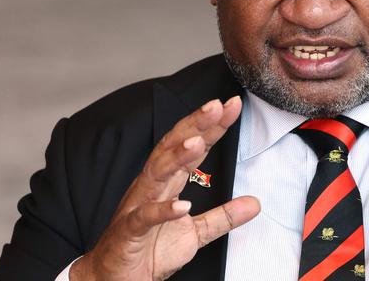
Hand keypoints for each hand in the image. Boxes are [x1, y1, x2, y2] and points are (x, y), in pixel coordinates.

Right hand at [70, 96, 259, 280]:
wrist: (113, 280)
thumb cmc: (148, 250)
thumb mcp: (196, 232)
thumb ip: (224, 215)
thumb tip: (255, 203)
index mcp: (167, 183)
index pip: (191, 147)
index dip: (211, 126)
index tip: (232, 106)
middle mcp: (151, 187)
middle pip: (172, 148)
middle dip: (195, 125)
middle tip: (217, 106)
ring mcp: (137, 207)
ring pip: (155, 173)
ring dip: (176, 157)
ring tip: (198, 142)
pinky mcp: (129, 233)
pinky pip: (143, 218)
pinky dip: (161, 210)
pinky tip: (181, 205)